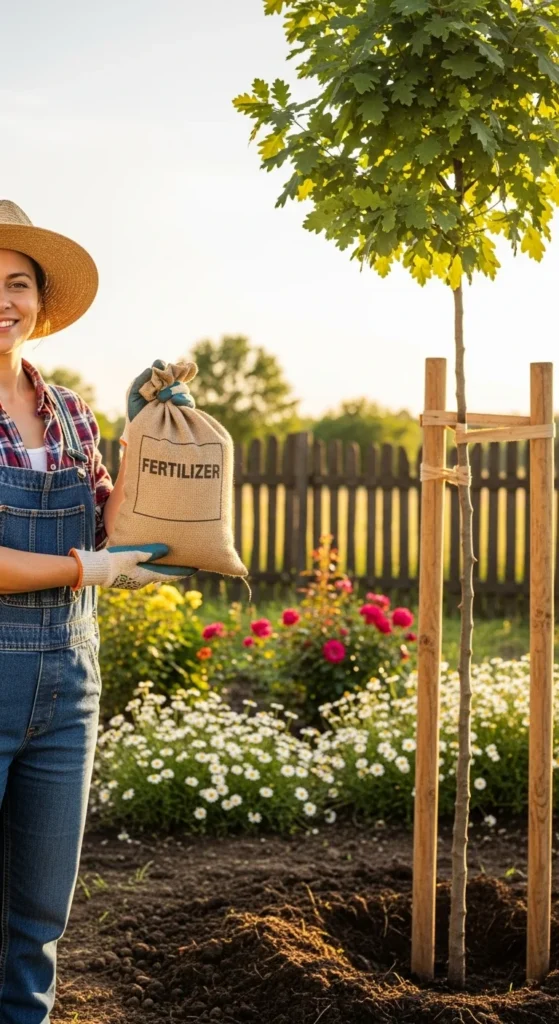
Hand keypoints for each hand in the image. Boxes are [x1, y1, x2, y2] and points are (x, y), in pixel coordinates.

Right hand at [68, 543, 197, 590]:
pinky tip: (152, 562)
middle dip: (176, 569)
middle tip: (188, 563)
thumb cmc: (113, 561)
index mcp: (147, 576)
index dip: (184, 571)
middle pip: (164, 574)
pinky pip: (144, 571)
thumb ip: (150, 552)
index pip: (170, 574)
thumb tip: (167, 550)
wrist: (94, 570)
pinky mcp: (126, 577)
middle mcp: (143, 580)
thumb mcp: (132, 554)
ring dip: (164, 568)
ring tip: (172, 561)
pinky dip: (152, 567)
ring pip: (154, 573)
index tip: (197, 568)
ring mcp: (134, 580)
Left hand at [120, 359, 195, 445]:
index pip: (167, 369)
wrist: (140, 433)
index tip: (164, 366)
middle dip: (169, 379)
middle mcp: (169, 390)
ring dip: (174, 389)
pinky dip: (183, 399)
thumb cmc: (135, 413)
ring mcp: (177, 400)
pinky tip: (175, 402)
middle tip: (159, 386)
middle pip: (177, 376)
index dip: (169, 366)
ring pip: (183, 388)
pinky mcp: (184, 411)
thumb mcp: (133, 394)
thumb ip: (141, 379)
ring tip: (163, 399)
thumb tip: (155, 367)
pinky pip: (188, 401)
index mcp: (158, 383)